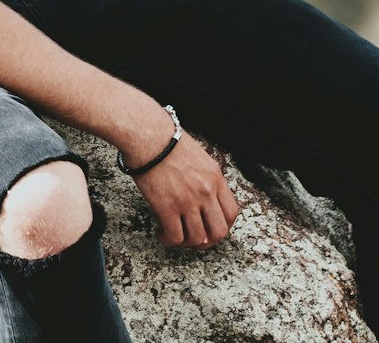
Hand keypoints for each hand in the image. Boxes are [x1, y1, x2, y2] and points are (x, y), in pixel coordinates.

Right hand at [133, 130, 239, 249]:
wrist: (147, 134)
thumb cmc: (166, 139)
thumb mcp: (197, 155)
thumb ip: (205, 176)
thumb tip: (202, 193)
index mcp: (215, 177)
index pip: (231, 212)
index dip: (222, 225)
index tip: (211, 227)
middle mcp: (206, 191)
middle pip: (219, 231)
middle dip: (207, 241)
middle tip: (194, 239)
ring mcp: (188, 200)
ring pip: (197, 239)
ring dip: (186, 243)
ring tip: (174, 235)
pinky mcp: (168, 207)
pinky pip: (175, 236)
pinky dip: (168, 240)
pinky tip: (161, 234)